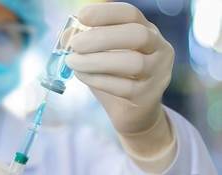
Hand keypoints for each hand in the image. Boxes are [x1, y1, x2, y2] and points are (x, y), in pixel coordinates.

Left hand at [66, 2, 173, 134]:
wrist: (133, 113)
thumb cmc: (114, 77)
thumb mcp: (98, 55)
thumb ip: (85, 43)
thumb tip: (66, 36)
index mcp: (146, 30)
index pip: (131, 14)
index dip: (106, 13)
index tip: (82, 15)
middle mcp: (159, 48)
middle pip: (137, 35)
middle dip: (101, 37)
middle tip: (75, 44)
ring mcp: (158, 72)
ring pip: (132, 62)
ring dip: (96, 61)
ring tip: (73, 62)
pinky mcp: (149, 96)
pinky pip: (124, 86)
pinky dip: (98, 79)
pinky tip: (82, 76)